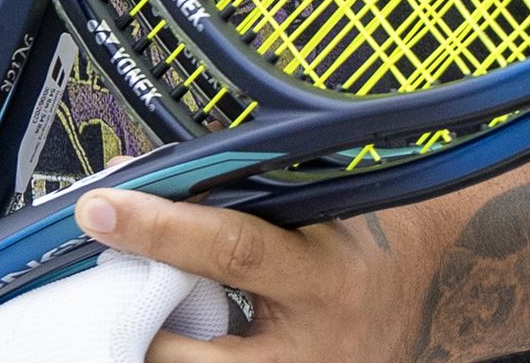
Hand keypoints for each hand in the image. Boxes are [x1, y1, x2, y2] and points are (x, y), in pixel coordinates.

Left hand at [76, 188, 442, 360]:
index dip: (159, 226)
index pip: (229, 247)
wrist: (429, 292)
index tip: (100, 210)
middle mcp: (309, 345)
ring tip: (139, 320)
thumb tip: (148, 184)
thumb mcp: (313, 209)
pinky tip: (171, 340)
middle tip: (104, 298)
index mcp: (320, 274)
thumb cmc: (361, 240)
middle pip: (199, 357)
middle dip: (141, 331)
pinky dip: (187, 357)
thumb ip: (238, 199)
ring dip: (158, 352)